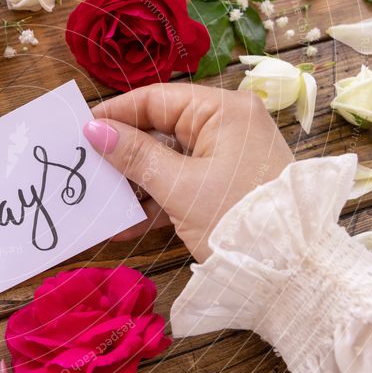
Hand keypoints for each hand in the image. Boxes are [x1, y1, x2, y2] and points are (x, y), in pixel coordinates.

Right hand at [84, 83, 293, 262]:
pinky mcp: (226, 185)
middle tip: (85, 166)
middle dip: (123, 153)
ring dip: (136, 183)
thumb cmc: (237, 220)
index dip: (115, 114)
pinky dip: (157, 201)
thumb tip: (93, 131)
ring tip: (100, 199)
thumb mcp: (179, 187)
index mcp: (222, 111)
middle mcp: (226, 125)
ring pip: (168, 159)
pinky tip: (126, 224)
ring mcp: (227, 157)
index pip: (156, 98)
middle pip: (160, 129)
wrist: (292, 273)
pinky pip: (182, 183)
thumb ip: (135, 156)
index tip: (79, 129)